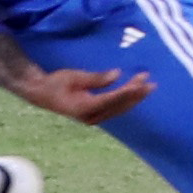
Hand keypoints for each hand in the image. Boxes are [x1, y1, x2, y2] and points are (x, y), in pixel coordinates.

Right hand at [9, 65, 153, 126]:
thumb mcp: (73, 76)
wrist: (40, 94)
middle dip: (136, 95)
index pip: (111, 99)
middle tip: (151, 83)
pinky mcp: (94, 115)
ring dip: (134, 98)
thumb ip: (96, 78)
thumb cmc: (55, 83)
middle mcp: (91, 116)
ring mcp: (93, 118)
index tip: (141, 84)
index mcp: (84, 107)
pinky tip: (136, 94)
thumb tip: (117, 74)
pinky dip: (126, 101)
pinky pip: (115, 109)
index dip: (127, 92)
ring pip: (119, 109)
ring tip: (148, 86)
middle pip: (119, 106)